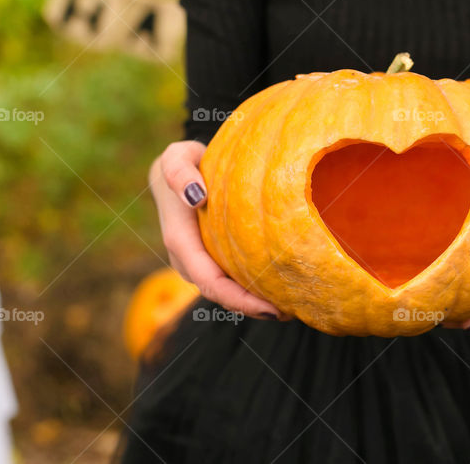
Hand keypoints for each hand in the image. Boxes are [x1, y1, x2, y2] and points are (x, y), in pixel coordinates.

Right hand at [151, 141, 288, 319]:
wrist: (177, 173)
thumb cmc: (183, 163)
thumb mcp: (177, 157)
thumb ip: (178, 172)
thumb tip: (196, 196)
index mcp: (180, 241)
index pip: (210, 281)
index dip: (239, 300)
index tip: (272, 308)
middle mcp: (187, 260)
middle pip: (221, 294)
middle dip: (252, 308)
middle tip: (292, 312)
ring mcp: (198, 263)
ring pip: (226, 292)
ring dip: (254, 303)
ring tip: (292, 307)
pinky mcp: (210, 260)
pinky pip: (230, 281)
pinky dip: (252, 290)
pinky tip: (281, 290)